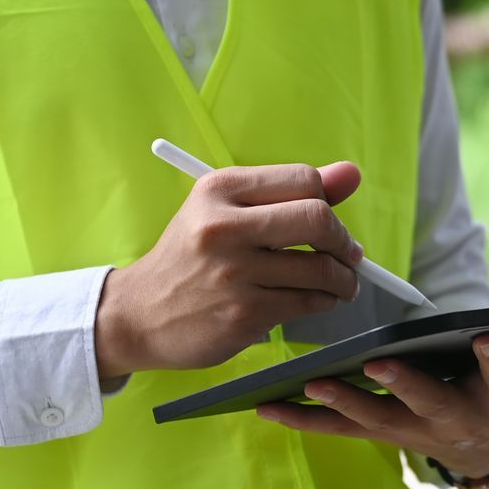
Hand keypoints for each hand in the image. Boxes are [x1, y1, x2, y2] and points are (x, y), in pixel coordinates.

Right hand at [95, 163, 365, 378]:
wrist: (138, 314)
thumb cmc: (190, 258)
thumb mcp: (225, 212)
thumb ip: (288, 193)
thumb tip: (350, 174)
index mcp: (219, 190)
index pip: (303, 180)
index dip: (329, 201)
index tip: (331, 222)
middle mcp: (224, 227)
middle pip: (317, 219)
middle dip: (344, 241)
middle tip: (348, 255)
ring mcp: (234, 273)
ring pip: (321, 269)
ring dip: (343, 279)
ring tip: (340, 283)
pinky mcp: (244, 314)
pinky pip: (309, 302)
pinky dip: (324, 302)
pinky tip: (317, 300)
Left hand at [254, 316, 488, 477]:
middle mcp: (457, 422)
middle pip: (431, 405)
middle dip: (405, 384)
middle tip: (378, 360)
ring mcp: (412, 432)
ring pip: (375, 421)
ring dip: (343, 405)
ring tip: (311, 383)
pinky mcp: (376, 432)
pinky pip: (336, 429)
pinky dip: (302, 418)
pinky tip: (265, 404)